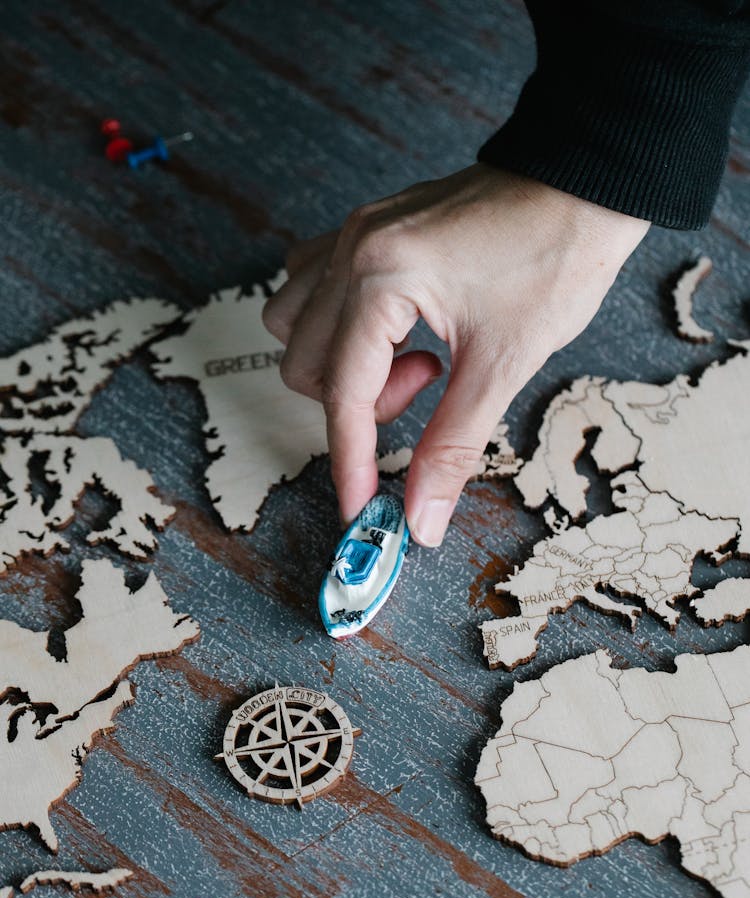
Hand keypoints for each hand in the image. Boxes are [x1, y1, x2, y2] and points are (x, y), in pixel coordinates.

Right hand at [262, 165, 648, 545]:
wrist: (585, 182)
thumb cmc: (556, 256)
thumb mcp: (505, 363)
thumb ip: (452, 447)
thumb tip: (421, 516)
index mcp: (381, 277)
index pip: (343, 395)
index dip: (350, 462)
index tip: (358, 509)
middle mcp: (353, 250)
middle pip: (303, 364)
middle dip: (361, 403)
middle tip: (429, 387)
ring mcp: (354, 233)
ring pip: (293, 323)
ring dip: (342, 363)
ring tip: (415, 354)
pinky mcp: (367, 229)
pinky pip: (313, 285)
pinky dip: (340, 324)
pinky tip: (396, 328)